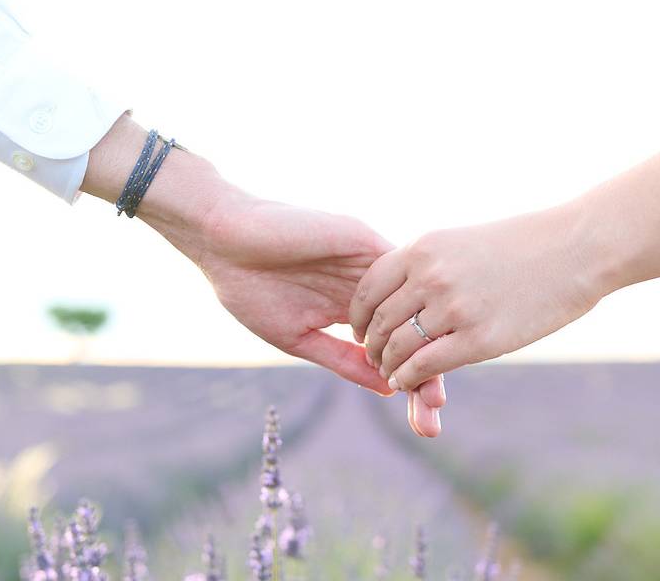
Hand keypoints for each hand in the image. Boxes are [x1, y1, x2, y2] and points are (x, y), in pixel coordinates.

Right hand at [82, 115, 445, 435]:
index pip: (394, 345)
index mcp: (352, 308)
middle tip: (436, 410)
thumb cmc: (251, 289)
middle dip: (428, 370)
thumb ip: (343, 359)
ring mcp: (367, 263)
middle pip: (411, 330)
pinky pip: (398, 275)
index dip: (412, 379)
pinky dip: (409, 309)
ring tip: (433, 388)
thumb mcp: (299, 337)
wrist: (224, 242)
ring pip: (412, 306)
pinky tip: (417, 343)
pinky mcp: (362, 239)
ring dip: (425, 345)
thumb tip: (390, 388)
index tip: (427, 420)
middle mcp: (368, 286)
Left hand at [349, 204, 606, 390]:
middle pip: (378, 321)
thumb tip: (399, 293)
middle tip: (374, 358)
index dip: (358, 315)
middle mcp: (430, 277)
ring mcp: (453, 309)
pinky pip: (424, 366)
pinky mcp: (478, 340)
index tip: (360, 330)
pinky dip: (407, 378)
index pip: (367, 288)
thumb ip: (427, 265)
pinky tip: (407, 382)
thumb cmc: (522, 245)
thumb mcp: (460, 242)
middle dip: (371, 345)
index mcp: (423, 249)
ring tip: (391, 373)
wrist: (575, 249)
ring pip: (397, 347)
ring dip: (387, 365)